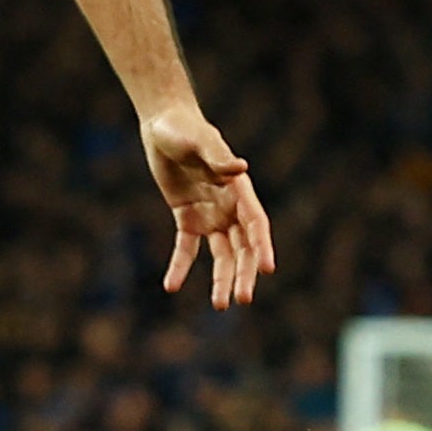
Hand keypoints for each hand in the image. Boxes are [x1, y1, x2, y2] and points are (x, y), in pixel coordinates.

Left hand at [141, 104, 277, 307]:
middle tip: (242, 299)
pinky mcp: (188, 218)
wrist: (164, 125)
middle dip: (243, 273)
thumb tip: (239, 169)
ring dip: (222, 279)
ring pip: (221, 254)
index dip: (262, 246)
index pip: (255, 224)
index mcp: (239, 190)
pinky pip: (186, 248)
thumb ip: (218, 155)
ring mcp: (210, 215)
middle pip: (242, 247)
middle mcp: (230, 207)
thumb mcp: (200, 140)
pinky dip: (180, 267)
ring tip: (220, 305)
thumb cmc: (185, 128)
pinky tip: (171, 287)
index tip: (267, 269)